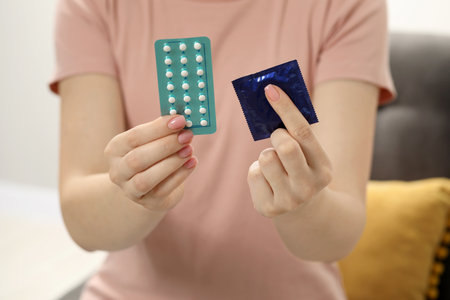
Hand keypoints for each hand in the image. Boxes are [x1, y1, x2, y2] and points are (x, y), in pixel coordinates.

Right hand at [104, 115, 196, 211]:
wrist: (149, 187)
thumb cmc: (152, 156)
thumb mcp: (151, 141)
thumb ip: (163, 130)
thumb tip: (181, 118)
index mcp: (115, 150)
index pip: (134, 137)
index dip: (158, 128)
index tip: (179, 120)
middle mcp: (118, 171)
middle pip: (138, 159)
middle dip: (166, 146)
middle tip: (186, 135)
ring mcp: (131, 190)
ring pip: (148, 178)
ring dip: (172, 162)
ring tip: (189, 149)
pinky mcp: (149, 202)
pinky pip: (164, 189)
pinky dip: (180, 175)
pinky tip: (192, 162)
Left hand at [247, 84, 332, 217]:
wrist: (303, 211)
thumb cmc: (302, 171)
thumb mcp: (309, 156)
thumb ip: (297, 134)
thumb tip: (272, 98)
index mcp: (324, 169)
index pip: (304, 132)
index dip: (286, 108)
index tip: (271, 89)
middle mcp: (308, 187)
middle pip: (285, 147)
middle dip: (277, 136)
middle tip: (278, 138)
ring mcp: (288, 200)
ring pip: (265, 158)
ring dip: (266, 155)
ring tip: (275, 165)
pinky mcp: (268, 208)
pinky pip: (253, 173)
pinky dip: (257, 170)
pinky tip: (268, 180)